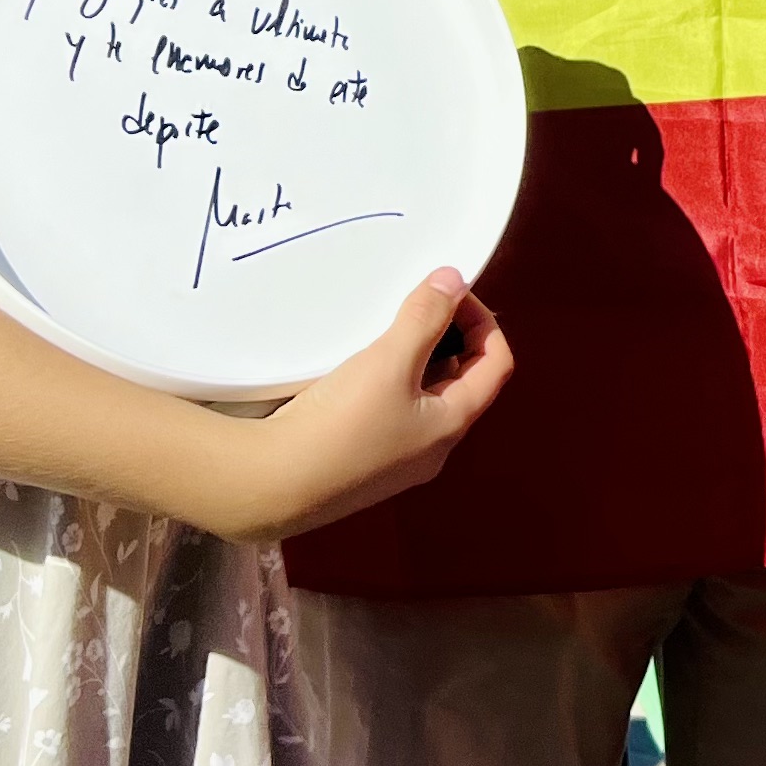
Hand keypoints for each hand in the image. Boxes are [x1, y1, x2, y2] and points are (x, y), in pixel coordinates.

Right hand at [222, 269, 509, 540]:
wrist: (269, 485)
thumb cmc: (339, 427)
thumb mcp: (389, 362)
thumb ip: (425, 318)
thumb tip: (453, 281)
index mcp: (451, 426)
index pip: (496, 364)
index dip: (482, 321)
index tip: (451, 292)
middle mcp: (431, 448)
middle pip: (462, 379)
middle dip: (447, 336)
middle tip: (419, 303)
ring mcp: (395, 458)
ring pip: (422, 395)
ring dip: (414, 357)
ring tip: (387, 326)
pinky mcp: (360, 460)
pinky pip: (389, 410)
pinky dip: (385, 380)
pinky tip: (356, 364)